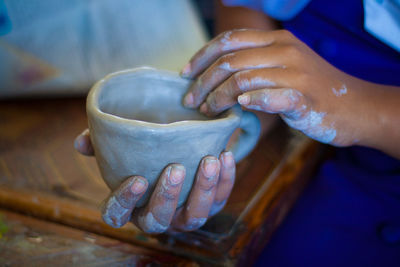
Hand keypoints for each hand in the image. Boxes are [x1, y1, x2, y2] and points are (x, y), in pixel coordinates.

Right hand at [74, 129, 235, 232]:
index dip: (125, 201)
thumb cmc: (145, 155)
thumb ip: (101, 144)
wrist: (179, 152)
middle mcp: (158, 216)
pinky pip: (220, 199)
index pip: (118, 214)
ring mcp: (185, 214)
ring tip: (209, 160)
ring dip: (203, 189)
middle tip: (175, 168)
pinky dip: (225, 179)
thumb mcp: (122, 149)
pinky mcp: (210, 205)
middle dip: (167, 196)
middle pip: (158, 220)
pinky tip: (225, 155)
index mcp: (131, 205)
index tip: (136, 179)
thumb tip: (80, 143)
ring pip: (195, 216)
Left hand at [181, 29, 374, 146]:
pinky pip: (271, 97)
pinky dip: (251, 102)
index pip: (229, 40)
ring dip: (219, 97)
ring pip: (243, 79)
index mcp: (277, 40)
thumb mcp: (284, 68)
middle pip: (230, 61)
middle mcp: (285, 50)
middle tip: (190, 101)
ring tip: (208, 111)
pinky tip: (239, 110)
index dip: (202, 56)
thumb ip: (255, 67)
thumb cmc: (313, 91)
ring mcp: (296, 73)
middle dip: (202, 82)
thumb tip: (216, 81)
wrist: (356, 107)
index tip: (185, 75)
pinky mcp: (305, 98)